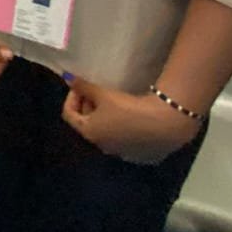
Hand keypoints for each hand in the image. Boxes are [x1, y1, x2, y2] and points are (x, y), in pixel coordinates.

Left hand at [60, 76, 202, 164]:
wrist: (164, 124)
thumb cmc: (128, 108)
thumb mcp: (103, 94)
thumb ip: (83, 86)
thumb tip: (67, 77)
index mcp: (89, 133)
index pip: (68, 115)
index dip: (71, 97)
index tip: (81, 86)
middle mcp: (101, 146)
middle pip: (85, 124)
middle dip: (86, 106)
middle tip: (95, 92)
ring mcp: (119, 152)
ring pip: (102, 131)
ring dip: (101, 116)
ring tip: (111, 102)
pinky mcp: (136, 153)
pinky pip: (119, 137)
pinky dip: (117, 125)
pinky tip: (128, 115)